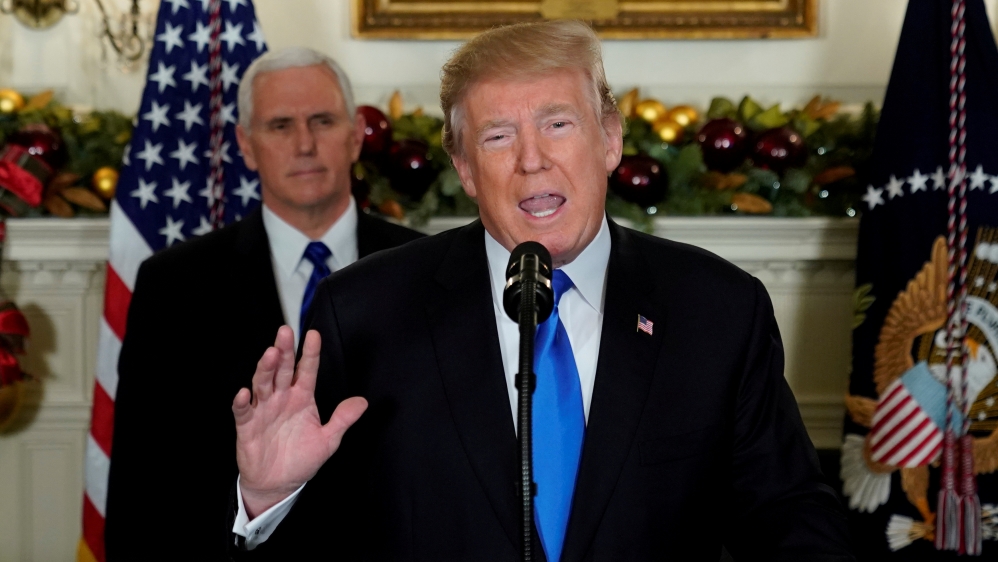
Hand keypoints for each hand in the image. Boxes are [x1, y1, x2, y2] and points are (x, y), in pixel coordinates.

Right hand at [232, 325, 367, 517]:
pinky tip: (245, 393)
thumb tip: (362, 402)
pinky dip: (243, 402)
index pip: (306, 370)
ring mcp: (263, 410)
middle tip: (285, 332)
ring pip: (263, 384)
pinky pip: (243, 412)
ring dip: (265, 369)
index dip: (310, 353)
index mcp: (302, 398)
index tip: (314, 335)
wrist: (278, 483)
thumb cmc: (301, 458)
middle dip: (284, 351)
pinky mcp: (248, 426)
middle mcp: (282, 398)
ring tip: (270, 355)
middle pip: (282, 370)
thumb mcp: (328, 440)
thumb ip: (343, 419)